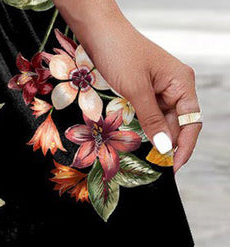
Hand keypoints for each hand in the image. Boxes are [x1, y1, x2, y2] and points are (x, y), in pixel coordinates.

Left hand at [54, 0, 201, 172]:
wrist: (99, 32)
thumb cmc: (120, 53)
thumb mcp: (136, 90)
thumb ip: (151, 120)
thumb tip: (166, 148)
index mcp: (181, 83)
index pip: (192, 122)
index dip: (184, 147)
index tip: (173, 168)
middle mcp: (175, 87)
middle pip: (178, 125)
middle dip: (167, 147)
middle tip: (154, 169)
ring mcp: (160, 89)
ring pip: (162, 123)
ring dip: (155, 140)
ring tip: (146, 160)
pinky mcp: (144, 91)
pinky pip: (149, 116)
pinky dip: (144, 130)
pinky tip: (137, 144)